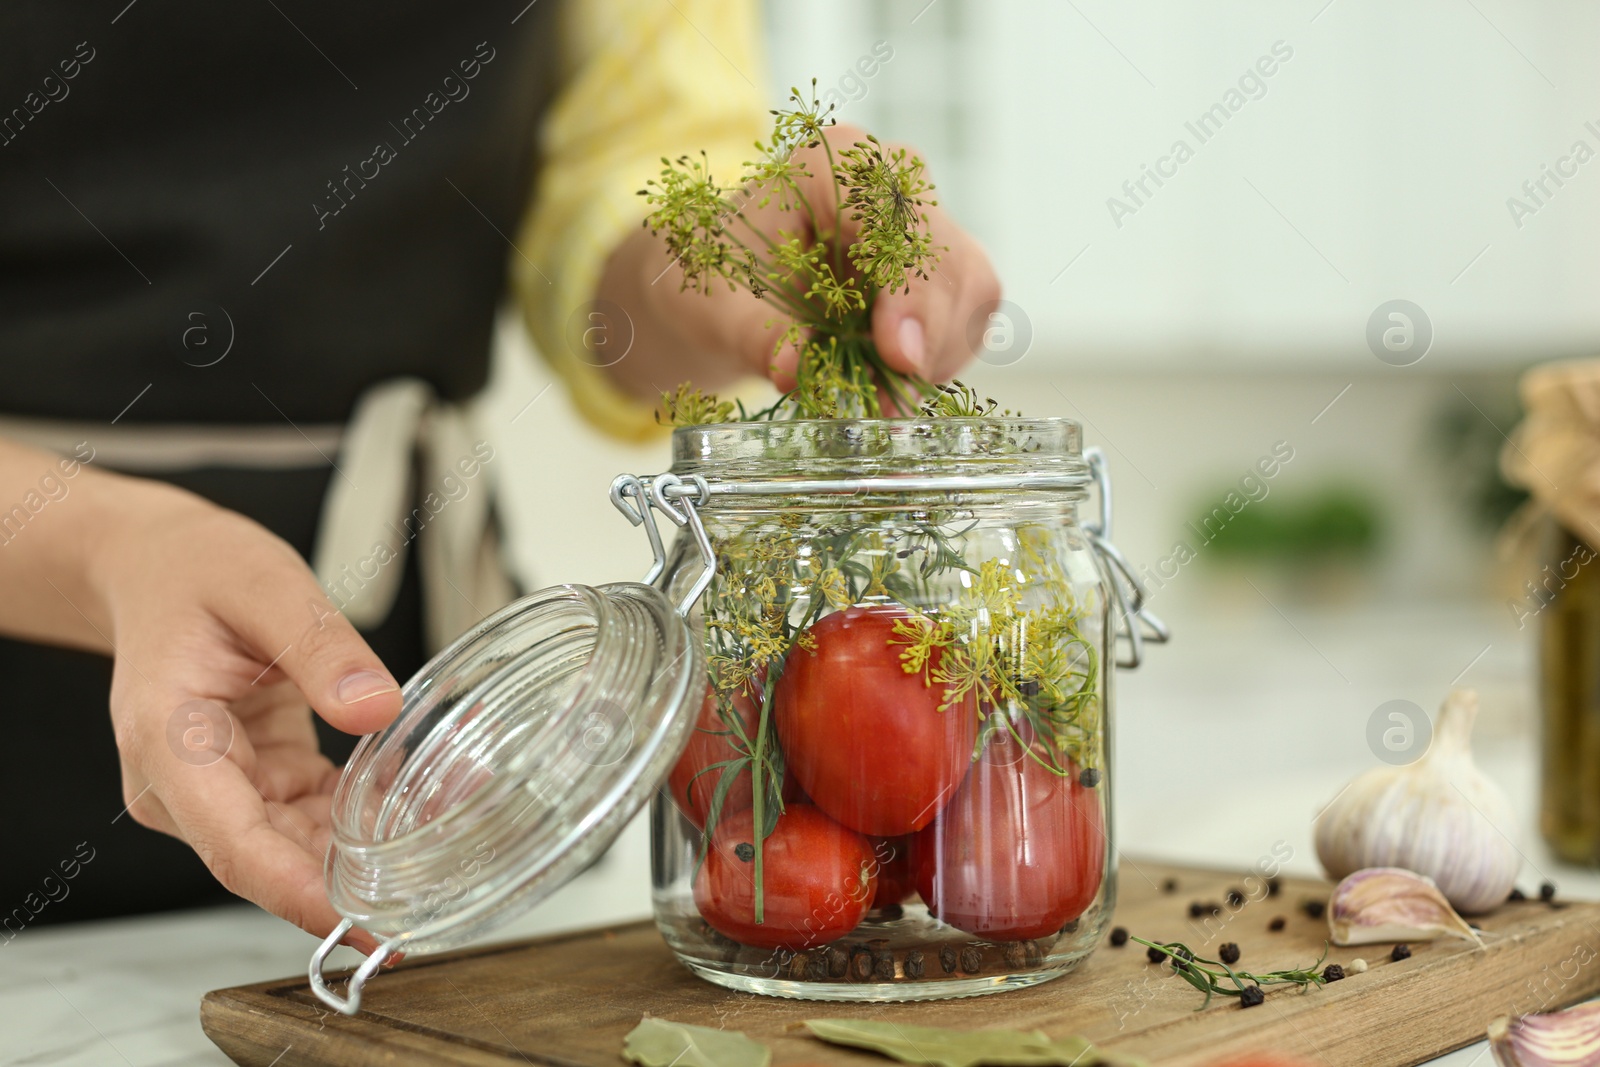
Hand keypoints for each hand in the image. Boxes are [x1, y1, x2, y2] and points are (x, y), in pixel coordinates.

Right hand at [84, 479, 400, 952]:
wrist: (155, 566)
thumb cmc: (193, 571)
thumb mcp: (266, 586)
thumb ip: (323, 650)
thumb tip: (375, 708)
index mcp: (169, 743)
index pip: (235, 847)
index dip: (301, 894)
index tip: (361, 923)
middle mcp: (183, 784)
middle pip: (270, 860)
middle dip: (351, 880)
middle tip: (440, 882)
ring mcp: (216, 789)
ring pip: (296, 846)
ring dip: (365, 852)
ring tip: (448, 837)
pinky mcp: (251, 781)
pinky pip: (309, 816)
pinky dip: (360, 818)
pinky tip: (419, 806)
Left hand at [598, 123, 1001, 398]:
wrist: (726, 291)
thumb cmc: (716, 280)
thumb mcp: (716, 307)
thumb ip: (756, 335)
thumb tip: (794, 372)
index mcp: (836, 164)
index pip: (898, 220)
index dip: (910, 290)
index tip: (900, 356)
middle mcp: (894, 185)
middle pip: (950, 257)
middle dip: (930, 337)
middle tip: (891, 403)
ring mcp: (926, 226)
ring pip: (972, 290)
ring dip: (936, 357)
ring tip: (879, 397)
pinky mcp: (942, 272)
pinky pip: (968, 319)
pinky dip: (937, 362)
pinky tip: (890, 381)